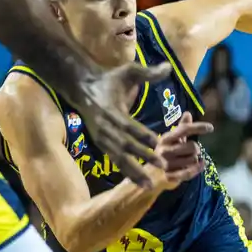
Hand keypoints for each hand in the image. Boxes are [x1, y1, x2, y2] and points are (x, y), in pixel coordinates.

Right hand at [70, 62, 173, 185]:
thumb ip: (149, 72)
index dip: (142, 135)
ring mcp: (101, 136)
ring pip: (118, 156)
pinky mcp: (100, 142)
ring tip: (149, 185)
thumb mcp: (129, 70)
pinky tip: (137, 183)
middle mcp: (104, 126)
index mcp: (111, 110)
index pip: (128, 125)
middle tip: (161, 166)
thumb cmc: (110, 78)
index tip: (158, 143)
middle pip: (125, 144)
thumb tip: (168, 67)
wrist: (82, 86)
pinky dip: (125, 170)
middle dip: (142, 156)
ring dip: (133, 171)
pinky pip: (113, 158)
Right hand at [149, 112, 214, 189]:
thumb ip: (181, 128)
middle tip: (189, 153)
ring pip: (194, 159)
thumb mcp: (172, 140)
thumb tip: (188, 113)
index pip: (184, 130)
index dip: (198, 127)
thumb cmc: (165, 155)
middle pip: (193, 146)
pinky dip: (198, 168)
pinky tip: (202, 164)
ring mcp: (166, 164)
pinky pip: (190, 172)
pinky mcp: (170, 176)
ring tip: (186, 162)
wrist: (149, 176)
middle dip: (196, 150)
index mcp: (165, 139)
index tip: (211, 128)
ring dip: (194, 160)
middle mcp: (164, 150)